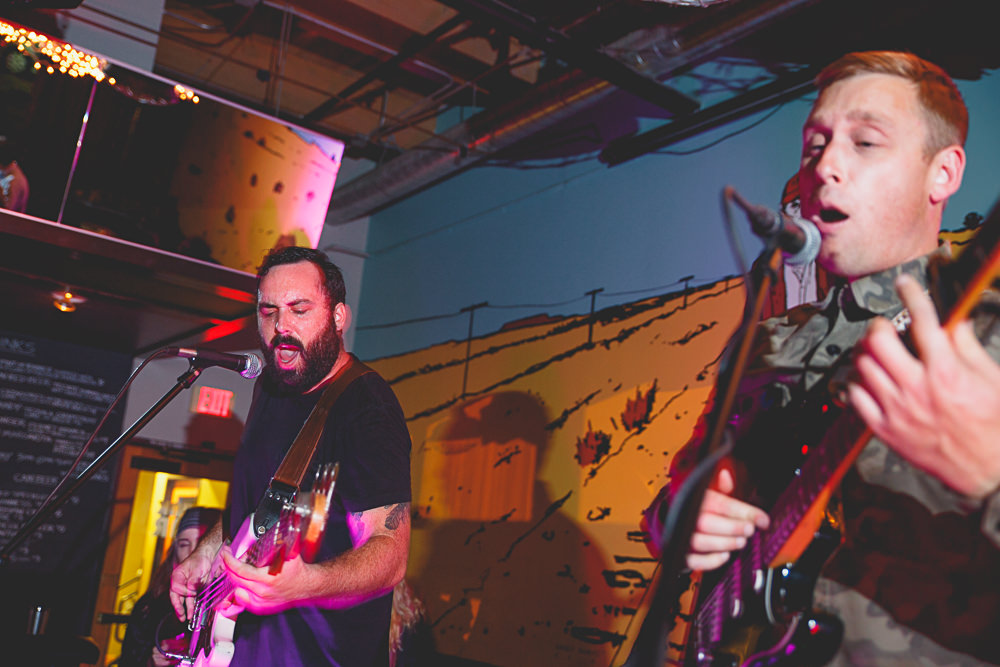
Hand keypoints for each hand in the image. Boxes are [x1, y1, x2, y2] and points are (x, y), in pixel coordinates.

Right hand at [169, 546, 215, 621]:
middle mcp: (179, 582)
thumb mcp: (197, 569)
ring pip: (183, 599)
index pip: (176, 589)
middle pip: (176, 597)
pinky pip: (190, 598)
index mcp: (177, 576)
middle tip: (181, 616)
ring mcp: (185, 585)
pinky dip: (190, 605)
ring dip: (185, 609)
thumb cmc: (200, 559)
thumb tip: (191, 589)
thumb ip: (193, 581)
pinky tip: (192, 612)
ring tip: (185, 618)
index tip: (192, 593)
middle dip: (178, 608)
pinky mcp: (192, 588)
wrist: (207, 555)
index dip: (184, 592)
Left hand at [221, 545, 317, 614]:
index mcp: (269, 578)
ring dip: (234, 579)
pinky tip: (243, 583)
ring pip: (236, 590)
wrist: (306, 587)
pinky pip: (242, 600)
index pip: (241, 570)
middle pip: (235, 580)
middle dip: (228, 567)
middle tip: (228, 558)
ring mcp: (261, 601)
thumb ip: (281, 544)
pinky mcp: (260, 608)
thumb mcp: (290, 554)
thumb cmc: (297, 571)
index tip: (226, 554)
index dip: (230, 561)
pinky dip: (239, 590)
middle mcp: (263, 591)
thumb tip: (277, 531)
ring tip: (236, 570)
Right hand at [687, 468, 769, 570]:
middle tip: (749, 529)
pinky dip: (709, 561)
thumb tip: (726, 475)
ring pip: (700, 541)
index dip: (743, 511)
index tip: (762, 519)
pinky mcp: (681, 554)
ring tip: (740, 542)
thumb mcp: (707, 493)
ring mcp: (682, 537)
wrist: (670, 522)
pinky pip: (693, 560)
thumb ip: (719, 487)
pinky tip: (725, 556)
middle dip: (732, 527)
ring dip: (723, 543)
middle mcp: (685, 517)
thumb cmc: (694, 508)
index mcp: (694, 499)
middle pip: (706, 522)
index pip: (719, 503)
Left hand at [849, 273, 999, 498]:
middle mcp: (917, 388)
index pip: (923, 322)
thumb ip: (969, 349)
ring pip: (864, 367)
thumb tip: (955, 325)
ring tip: (875, 351)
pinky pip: (856, 399)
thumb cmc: (995, 426)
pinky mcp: (886, 430)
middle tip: (884, 326)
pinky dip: (857, 384)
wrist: (990, 471)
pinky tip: (866, 379)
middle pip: (879, 342)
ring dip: (866, 353)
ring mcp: (898, 410)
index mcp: (947, 372)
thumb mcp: (992, 380)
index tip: (905, 283)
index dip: (912, 295)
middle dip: (879, 326)